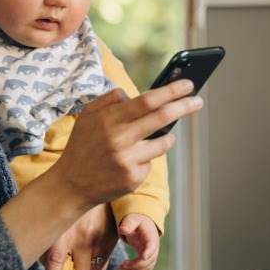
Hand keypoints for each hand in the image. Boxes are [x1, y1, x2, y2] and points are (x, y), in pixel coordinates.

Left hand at [43, 204, 117, 269]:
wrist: (89, 183)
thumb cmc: (62, 205)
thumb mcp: (51, 224)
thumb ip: (47, 245)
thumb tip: (37, 265)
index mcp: (62, 234)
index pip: (55, 264)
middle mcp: (82, 239)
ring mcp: (99, 239)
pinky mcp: (110, 238)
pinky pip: (104, 264)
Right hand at [48, 79, 201, 210]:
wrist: (71, 185)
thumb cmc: (82, 146)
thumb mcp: (87, 116)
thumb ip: (110, 100)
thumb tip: (134, 93)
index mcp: (109, 119)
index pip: (147, 100)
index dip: (171, 91)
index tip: (188, 84)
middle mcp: (120, 139)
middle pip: (163, 117)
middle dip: (185, 106)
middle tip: (198, 101)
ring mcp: (128, 160)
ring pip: (163, 142)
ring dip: (166, 136)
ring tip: (156, 136)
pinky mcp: (134, 178)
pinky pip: (151, 162)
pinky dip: (146, 158)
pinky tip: (129, 162)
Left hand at [117, 213, 159, 269]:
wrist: (143, 226)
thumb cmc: (137, 222)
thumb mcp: (132, 220)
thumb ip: (128, 224)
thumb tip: (122, 230)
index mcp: (151, 237)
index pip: (152, 246)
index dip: (149, 252)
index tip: (143, 257)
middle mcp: (154, 248)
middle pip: (149, 260)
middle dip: (136, 265)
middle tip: (122, 265)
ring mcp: (152, 255)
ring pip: (147, 268)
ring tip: (120, 269)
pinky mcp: (148, 260)